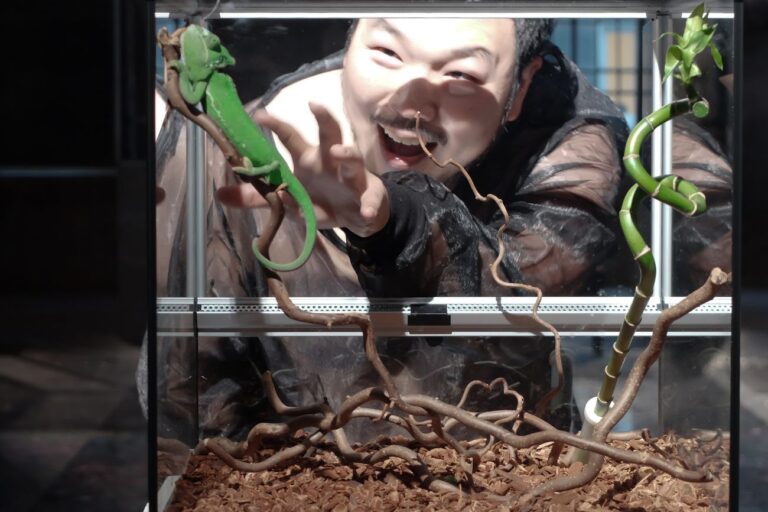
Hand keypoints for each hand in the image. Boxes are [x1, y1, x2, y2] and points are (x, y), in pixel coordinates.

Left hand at [216, 103, 389, 237]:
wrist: (357, 216)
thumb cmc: (322, 199)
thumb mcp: (288, 200)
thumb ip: (257, 196)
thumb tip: (220, 193)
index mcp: (308, 160)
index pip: (291, 137)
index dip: (277, 125)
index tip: (260, 114)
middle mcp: (330, 162)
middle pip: (329, 134)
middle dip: (323, 119)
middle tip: (314, 104)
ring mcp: (352, 177)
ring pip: (352, 160)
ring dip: (347, 154)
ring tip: (338, 152)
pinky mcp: (369, 196)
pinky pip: (370, 200)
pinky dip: (369, 205)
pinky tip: (365, 211)